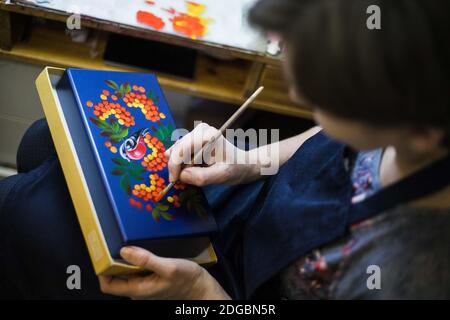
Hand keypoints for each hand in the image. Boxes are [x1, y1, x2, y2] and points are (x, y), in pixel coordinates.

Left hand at [99, 246, 229, 299]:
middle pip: (115, 278)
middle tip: (113, 243)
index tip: (102, 253)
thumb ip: (146, 260)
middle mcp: (138, 290)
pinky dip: (134, 260)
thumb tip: (124, 251)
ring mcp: (144, 286)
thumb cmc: (187, 280)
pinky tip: (141, 250)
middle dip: (112, 261)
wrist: (201, 288)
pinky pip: (136, 271)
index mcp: (138, 290)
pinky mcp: (150, 280)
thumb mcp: (169, 267)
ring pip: (126, 273)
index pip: (108, 285)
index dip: (102, 270)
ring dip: (124, 260)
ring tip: (127, 243)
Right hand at [165, 123, 258, 185]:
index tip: (174, 180)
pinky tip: (194, 167)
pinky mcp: (194, 138)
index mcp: (208, 136)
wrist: (244, 163)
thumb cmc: (236, 168)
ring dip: (180, 164)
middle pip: (177, 148)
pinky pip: (180, 151)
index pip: (182, 149)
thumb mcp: (222, 176)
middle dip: (176, 166)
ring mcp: (197, 133)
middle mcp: (201, 130)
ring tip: (195, 172)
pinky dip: (182, 162)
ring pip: (176, 150)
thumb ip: (202, 177)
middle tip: (182, 180)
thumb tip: (182, 175)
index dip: (174, 165)